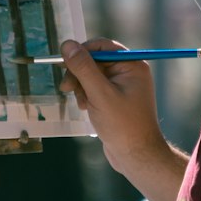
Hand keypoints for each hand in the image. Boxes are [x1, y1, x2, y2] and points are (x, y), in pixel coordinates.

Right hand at [60, 38, 169, 180]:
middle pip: (95, 61)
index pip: (103, 46)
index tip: (65, 62)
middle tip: (66, 87)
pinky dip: (87, 96)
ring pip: (92, 76)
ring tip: (82, 103)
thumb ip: (83, 68)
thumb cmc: (122, 125)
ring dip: (81, 87)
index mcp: (132, 65)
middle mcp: (129, 72)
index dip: (82, 52)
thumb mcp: (99, 94)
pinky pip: (95, 89)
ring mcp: (122, 86)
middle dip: (79, 73)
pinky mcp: (115, 100)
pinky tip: (86, 109)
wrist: (135, 155)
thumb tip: (68, 44)